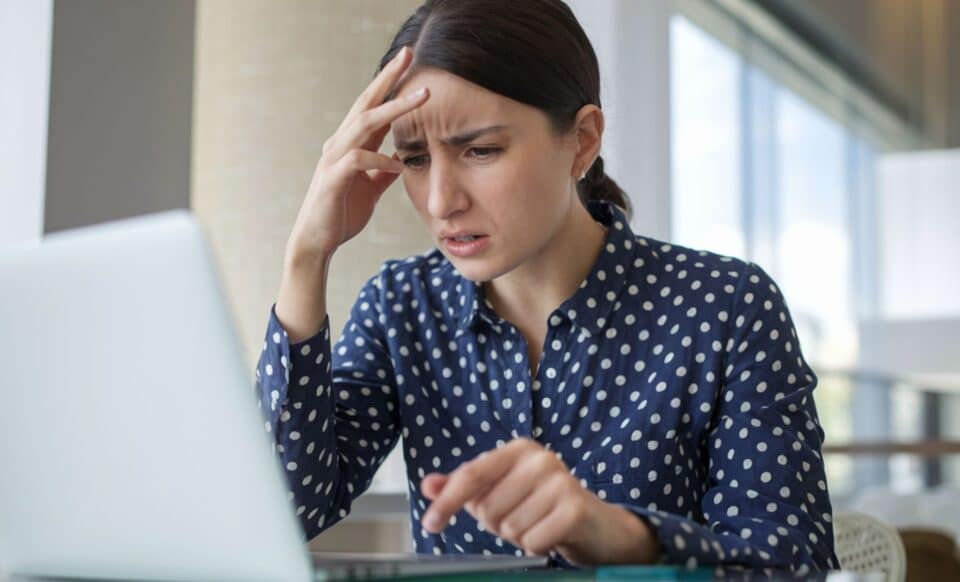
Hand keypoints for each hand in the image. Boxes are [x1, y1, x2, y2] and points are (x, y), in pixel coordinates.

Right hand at [286, 45, 429, 262]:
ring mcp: (334, 159)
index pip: (373, 107)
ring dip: (394, 108)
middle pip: (366, 102)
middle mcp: (340, 144)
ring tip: (422, 96)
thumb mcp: (371, 189)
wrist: (317, 241)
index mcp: (352, 144)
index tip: (410, 62)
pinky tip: (398, 166)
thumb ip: (384, 171)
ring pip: (364, 124)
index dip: (391, 84)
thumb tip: (402, 157)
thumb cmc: (342, 213)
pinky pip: (358, 160)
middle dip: (388, 77)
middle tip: (409, 54)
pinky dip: (379, 159)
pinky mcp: (332, 178)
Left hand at [419, 438, 659, 564]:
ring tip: (539, 523)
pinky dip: (537, 546)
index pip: (471, 475)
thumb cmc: (541, 506)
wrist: (597, 525)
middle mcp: (540, 458)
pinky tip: (552, 534)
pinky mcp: (574, 508)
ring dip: (519, 536)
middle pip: (488, 508)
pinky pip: (531, 542)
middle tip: (522, 517)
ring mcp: (560, 481)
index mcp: (518, 449)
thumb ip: (464, 487)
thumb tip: (429, 485)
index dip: (447, 502)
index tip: (430, 525)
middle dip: (497, 524)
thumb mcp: (501, 491)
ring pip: (509, 528)